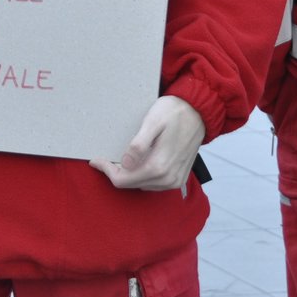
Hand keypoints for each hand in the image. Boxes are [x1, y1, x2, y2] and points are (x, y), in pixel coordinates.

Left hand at [90, 96, 204, 192]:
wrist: (200, 112)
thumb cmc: (174, 112)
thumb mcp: (152, 122)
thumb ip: (139, 145)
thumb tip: (125, 164)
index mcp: (158, 166)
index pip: (123, 180)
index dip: (107, 171)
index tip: (96, 160)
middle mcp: (167, 178)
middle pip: (131, 185)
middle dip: (116, 173)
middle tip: (105, 158)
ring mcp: (174, 181)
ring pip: (141, 185)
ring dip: (129, 175)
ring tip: (122, 159)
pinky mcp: (179, 179)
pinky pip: (154, 184)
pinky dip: (142, 176)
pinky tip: (138, 163)